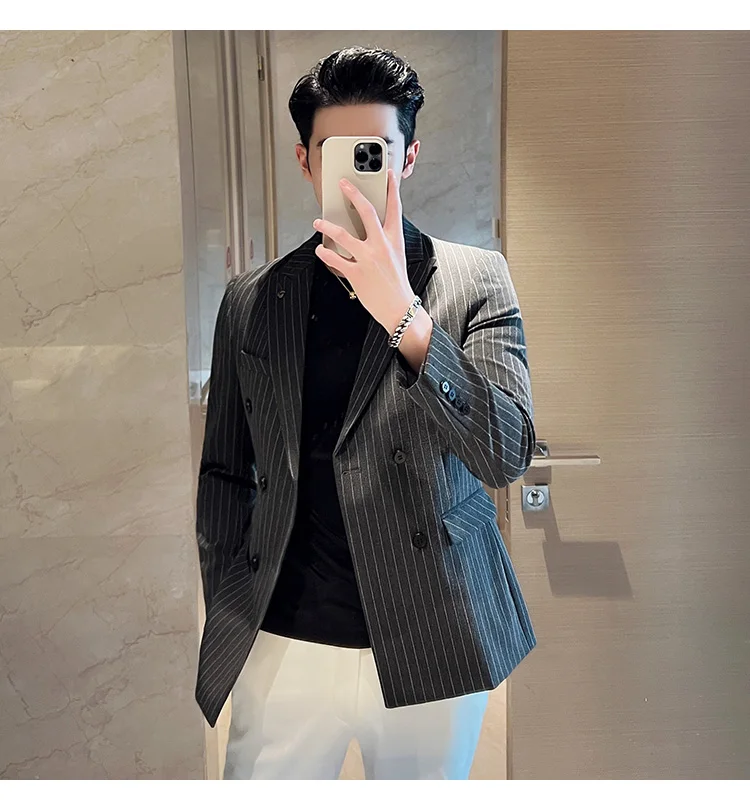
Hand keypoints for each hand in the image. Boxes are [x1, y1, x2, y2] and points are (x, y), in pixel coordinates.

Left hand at [313, 170, 414, 333]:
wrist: (399, 308)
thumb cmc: (396, 283)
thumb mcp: (397, 256)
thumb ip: (386, 239)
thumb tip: (372, 227)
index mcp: (395, 240)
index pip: (394, 208)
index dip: (392, 188)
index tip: (388, 174)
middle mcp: (382, 246)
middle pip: (367, 212)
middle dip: (353, 194)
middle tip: (343, 184)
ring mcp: (368, 259)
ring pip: (343, 235)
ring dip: (327, 225)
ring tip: (318, 220)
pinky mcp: (356, 273)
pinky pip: (335, 259)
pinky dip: (324, 252)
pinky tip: (320, 248)